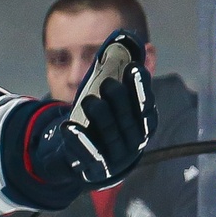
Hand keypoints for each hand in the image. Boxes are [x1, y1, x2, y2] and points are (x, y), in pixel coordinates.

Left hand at [51, 30, 156, 186]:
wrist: (91, 162)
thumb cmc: (109, 124)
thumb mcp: (120, 102)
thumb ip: (131, 78)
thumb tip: (147, 47)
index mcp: (144, 126)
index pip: (146, 107)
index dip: (141, 88)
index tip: (133, 67)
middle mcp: (134, 144)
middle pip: (129, 121)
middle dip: (120, 101)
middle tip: (108, 83)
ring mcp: (115, 159)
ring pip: (110, 136)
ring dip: (101, 118)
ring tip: (89, 100)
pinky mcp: (94, 169)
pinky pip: (88, 155)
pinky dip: (80, 141)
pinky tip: (69, 127)